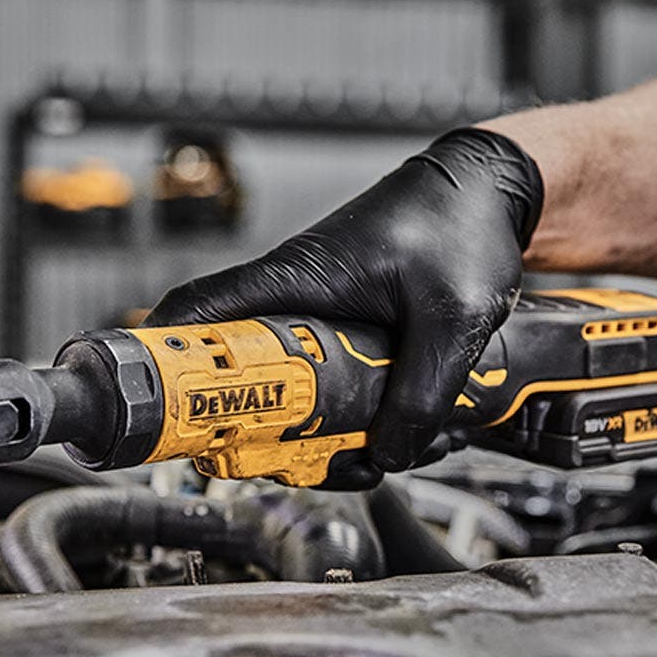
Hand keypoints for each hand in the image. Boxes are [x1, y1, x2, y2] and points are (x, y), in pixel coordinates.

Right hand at [146, 127, 542, 484]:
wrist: (489, 194)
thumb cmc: (460, 225)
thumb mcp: (452, 317)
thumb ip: (423, 393)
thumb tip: (388, 454)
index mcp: (294, 280)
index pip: (199, 311)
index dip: (168, 357)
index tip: (167, 408)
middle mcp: (294, 300)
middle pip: (244, 375)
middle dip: (266, 430)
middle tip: (299, 462)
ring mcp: (318, 318)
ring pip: (294, 392)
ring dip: (324, 433)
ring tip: (374, 452)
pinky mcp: (345, 332)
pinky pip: (331, 387)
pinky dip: (355, 418)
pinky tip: (394, 433)